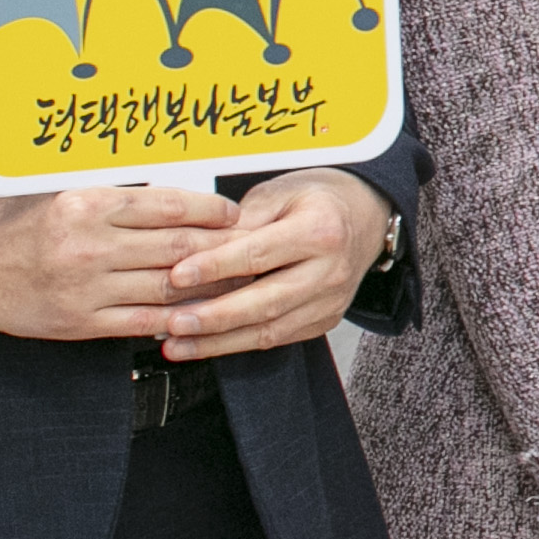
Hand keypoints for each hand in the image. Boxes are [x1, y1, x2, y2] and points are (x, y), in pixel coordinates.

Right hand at [0, 180, 234, 342]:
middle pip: (180, 248)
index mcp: (88, 204)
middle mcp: (91, 246)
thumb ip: (116, 194)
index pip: (170, 205)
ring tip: (237, 280)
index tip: (232, 214)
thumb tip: (178, 194)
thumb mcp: (62, 191)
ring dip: (209, 286)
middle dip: (223, 249)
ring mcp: (87, 288)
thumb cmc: (17, 221)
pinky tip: (199, 312)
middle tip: (249, 247)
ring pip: (170, 288)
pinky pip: (144, 322)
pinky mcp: (80, 322)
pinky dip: (178, 318)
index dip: (211, 211)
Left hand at [156, 171, 392, 356]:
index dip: (215, 267)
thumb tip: (193, 252)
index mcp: (321, 230)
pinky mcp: (324, 321)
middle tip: (173, 322)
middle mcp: (331, 271)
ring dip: (218, 341)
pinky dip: (236, 344)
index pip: (260, 254)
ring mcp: (330, 301)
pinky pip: (277, 339)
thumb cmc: (315, 201)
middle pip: (267, 302)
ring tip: (177, 343)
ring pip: (270, 330)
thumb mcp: (277, 193)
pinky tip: (204, 345)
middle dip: (215, 316)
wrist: (364, 216)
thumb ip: (239, 223)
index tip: (177, 276)